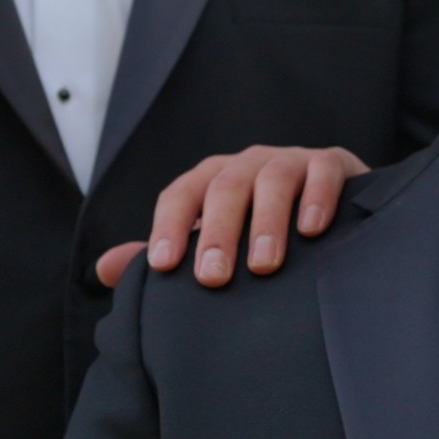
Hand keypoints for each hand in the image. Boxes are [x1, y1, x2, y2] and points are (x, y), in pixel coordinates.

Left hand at [100, 145, 370, 288]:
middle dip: (217, 234)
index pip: (181, 194)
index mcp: (212, 180)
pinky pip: (322, 172)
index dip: (169, 226)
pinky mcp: (331, 164)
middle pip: (224, 189)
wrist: (333, 212)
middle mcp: (247, 164)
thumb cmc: (261, 232)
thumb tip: (105, 270)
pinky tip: (311, 231)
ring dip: (266, 223)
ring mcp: (291, 160)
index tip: (163, 266)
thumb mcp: (212, 242)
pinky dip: (317, 198)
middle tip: (213, 278)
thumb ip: (167, 254)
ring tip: (264, 266)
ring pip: (272, 180)